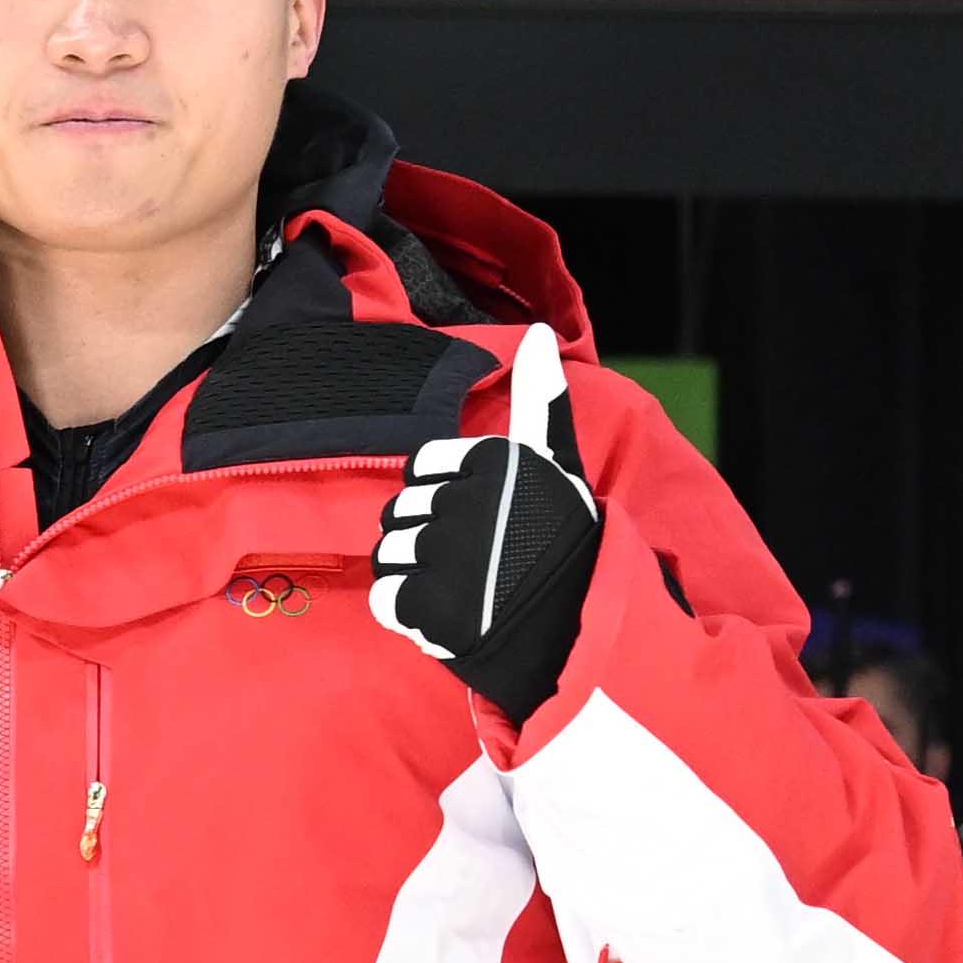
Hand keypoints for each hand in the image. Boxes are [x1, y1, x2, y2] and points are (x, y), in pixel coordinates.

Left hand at [371, 311, 604, 726]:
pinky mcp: (431, 604)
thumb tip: (536, 334)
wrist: (578, 627)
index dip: (446, 497)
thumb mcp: (557, 464)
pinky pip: (384, 599)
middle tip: (477, 562)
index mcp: (496, 462)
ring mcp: (450, 554)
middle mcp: (471, 501)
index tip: (484, 519)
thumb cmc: (563, 542)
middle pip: (400, 511)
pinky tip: (449, 617)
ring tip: (467, 590)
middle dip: (428, 539)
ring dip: (418, 579)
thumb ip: (540, 400)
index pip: (424, 466)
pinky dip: (409, 615)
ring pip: (388, 555)